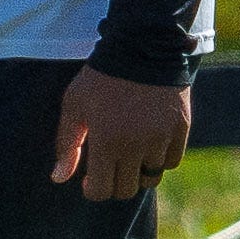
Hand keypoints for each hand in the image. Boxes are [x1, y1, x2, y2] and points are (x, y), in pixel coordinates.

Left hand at [53, 64, 191, 203]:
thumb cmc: (102, 78)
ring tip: (131, 155)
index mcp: (106, 142)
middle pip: (127, 189)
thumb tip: (59, 178)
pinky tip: (150, 144)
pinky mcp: (180, 129)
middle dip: (115, 183)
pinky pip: (172, 161)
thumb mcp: (74, 106)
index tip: (91, 179)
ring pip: (151, 178)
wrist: (144, 47)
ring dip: (138, 171)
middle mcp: (136, 146)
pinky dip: (160, 158)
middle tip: (110, 166)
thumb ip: (66, 144)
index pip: (101, 191)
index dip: (93, 189)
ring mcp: (161, 139)